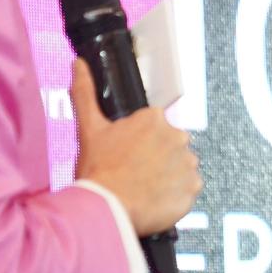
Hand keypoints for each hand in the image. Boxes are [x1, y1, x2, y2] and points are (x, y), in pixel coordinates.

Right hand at [71, 58, 201, 234]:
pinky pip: (187, 189)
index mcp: (154, 119)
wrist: (107, 208)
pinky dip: (175, 195)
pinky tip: (155, 199)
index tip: (127, 156)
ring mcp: (187, 163)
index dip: (138, 144)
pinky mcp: (193, 188)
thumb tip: (78, 64)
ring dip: (166, 176)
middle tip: (133, 174)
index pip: (153, 128)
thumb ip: (85, 92)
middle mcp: (177, 136)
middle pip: (168, 147)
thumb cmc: (98, 170)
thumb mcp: (88, 128)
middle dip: (155, 158)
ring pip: (179, 167)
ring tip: (142, 188)